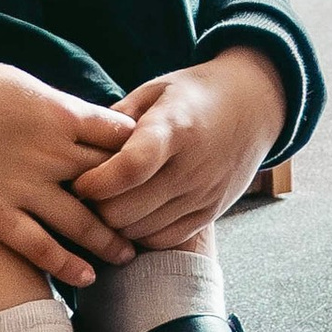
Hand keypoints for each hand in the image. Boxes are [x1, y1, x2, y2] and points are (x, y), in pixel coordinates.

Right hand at [0, 56, 137, 290]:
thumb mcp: (25, 87)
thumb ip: (61, 111)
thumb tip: (91, 123)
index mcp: (62, 116)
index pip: (122, 139)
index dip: (141, 158)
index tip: (152, 174)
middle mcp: (51, 153)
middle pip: (111, 185)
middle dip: (135, 205)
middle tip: (152, 222)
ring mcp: (23, 186)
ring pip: (82, 222)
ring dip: (109, 242)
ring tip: (128, 257)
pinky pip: (38, 245)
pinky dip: (65, 264)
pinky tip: (86, 278)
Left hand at [73, 47, 287, 250]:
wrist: (254, 106)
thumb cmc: (193, 95)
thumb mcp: (155, 91)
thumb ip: (116, 120)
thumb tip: (78, 149)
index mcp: (176, 126)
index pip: (131, 167)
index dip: (97, 181)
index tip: (80, 181)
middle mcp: (193, 165)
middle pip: (126, 210)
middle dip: (96, 207)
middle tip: (88, 194)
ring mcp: (204, 193)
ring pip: (139, 231)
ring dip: (116, 223)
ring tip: (110, 201)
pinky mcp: (211, 212)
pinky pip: (162, 240)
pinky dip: (141, 233)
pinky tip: (136, 212)